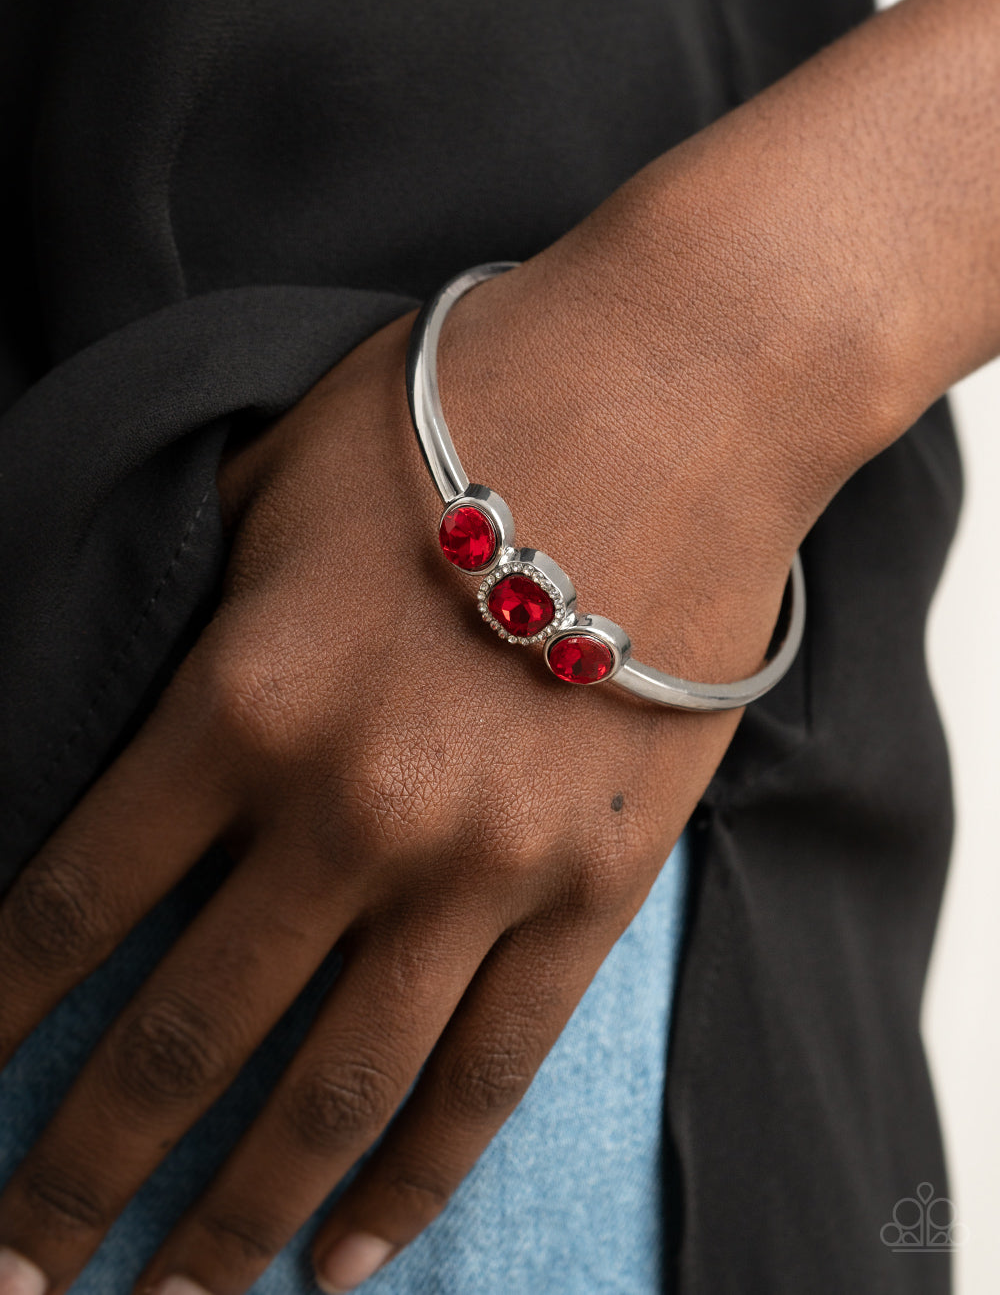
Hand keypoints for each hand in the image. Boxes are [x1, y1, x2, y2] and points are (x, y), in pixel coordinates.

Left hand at [0, 206, 819, 1294]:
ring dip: (233, 1215)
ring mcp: (477, 866)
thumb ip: (190, 593)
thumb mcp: (276, 477)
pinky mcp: (589, 888)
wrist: (674, 393)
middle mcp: (347, 810)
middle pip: (182, 1035)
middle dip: (81, 1168)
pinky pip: (489, 1070)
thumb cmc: (464, 411)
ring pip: (329, 1091)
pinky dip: (414, 1177)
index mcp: (243, 700)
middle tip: (16, 1272)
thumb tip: (127, 677)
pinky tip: (345, 1259)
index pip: (71, 898)